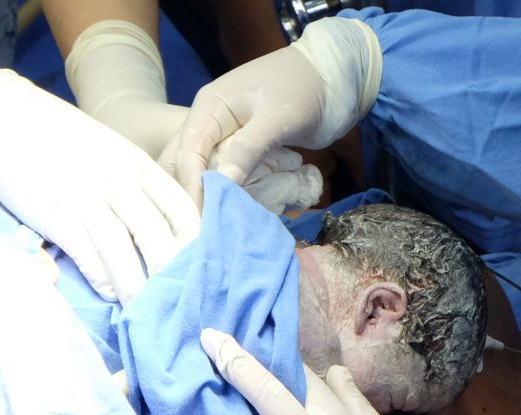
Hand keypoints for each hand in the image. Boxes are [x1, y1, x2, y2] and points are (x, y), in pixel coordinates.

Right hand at [0, 58, 198, 302]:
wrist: (14, 117)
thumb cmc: (74, 145)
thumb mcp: (119, 156)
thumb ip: (145, 188)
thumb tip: (173, 230)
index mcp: (142, 168)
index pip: (183, 210)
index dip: (197, 244)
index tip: (205, 271)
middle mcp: (120, 183)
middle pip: (158, 236)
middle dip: (172, 275)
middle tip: (183, 303)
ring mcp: (87, 198)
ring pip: (124, 251)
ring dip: (138, 287)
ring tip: (148, 312)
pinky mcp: (56, 213)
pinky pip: (87, 254)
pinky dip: (103, 279)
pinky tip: (112, 295)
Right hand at [159, 17, 380, 206]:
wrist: (333, 77)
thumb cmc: (304, 88)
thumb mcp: (277, 118)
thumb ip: (249, 148)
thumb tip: (222, 184)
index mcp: (210, 108)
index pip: (188, 154)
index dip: (191, 187)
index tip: (200, 219)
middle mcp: (212, 124)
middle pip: (187, 166)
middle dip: (194, 196)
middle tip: (203, 230)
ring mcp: (228, 138)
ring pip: (210, 173)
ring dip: (217, 197)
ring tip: (222, 225)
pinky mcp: (247, 150)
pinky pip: (232, 175)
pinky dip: (237, 193)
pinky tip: (243, 212)